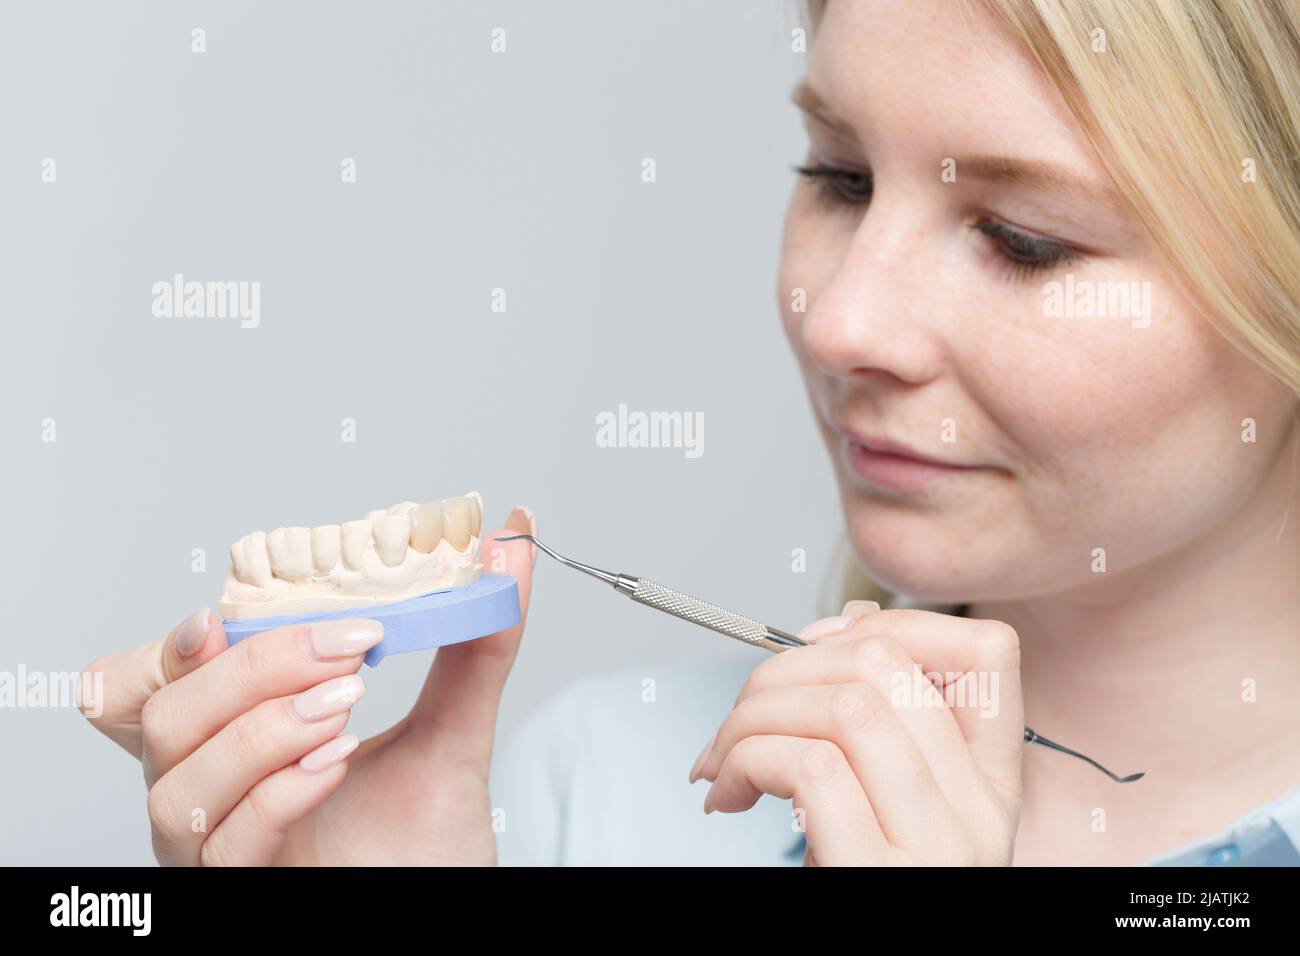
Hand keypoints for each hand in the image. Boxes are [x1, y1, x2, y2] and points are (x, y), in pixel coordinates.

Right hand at [81, 507, 536, 865]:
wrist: (450, 905)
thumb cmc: (431, 837)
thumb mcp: (456, 725)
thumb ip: (478, 638)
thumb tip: (511, 540)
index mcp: (235, 738)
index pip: (156, 682)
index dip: (174, 645)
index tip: (229, 612)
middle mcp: (210, 791)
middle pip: (165, 716)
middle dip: (253, 669)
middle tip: (346, 648)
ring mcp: (219, 850)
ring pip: (181, 781)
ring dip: (264, 728)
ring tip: (345, 705)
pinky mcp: (246, 891)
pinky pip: (229, 844)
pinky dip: (279, 793)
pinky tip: (334, 760)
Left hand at [689, 601, 1022, 864]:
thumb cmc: (860, 883)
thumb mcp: (888, 803)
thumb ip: (882, 722)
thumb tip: (851, 626)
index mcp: (988, 784)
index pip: (991, 651)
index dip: (895, 620)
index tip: (822, 644)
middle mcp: (977, 812)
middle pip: (887, 664)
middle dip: (785, 666)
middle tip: (743, 713)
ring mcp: (936, 848)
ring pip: (845, 705)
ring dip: (752, 715)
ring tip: (725, 760)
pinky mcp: (878, 875)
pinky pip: (809, 767)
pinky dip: (746, 760)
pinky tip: (727, 793)